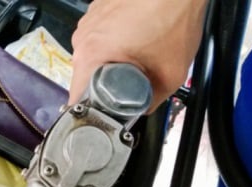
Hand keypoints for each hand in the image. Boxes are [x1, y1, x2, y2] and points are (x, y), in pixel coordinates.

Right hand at [69, 0, 207, 107]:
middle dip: (106, 82)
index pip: (76, 96)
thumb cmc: (175, 18)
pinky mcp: (100, 8)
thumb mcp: (170, 75)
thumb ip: (152, 101)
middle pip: (86, 75)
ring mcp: (90, 18)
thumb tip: (142, 109)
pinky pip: (103, 35)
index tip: (106, 110)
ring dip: (113, 59)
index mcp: (91, 52)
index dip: (91, 109)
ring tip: (139, 52)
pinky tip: (139, 36)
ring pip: (95, 54)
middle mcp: (84, 34)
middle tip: (133, 78)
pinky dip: (118, 40)